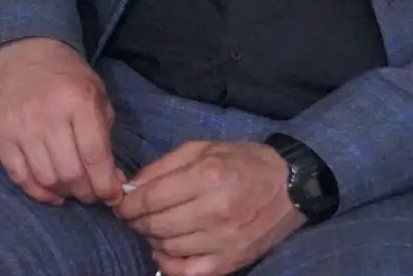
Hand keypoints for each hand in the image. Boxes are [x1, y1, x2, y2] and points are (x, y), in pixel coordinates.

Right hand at [0, 37, 123, 205]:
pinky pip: (18, 175)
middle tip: (92, 193)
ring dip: (64, 193)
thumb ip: (105, 139)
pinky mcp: (0, 133)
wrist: (26, 53)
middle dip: (86, 192)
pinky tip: (51, 191)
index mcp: (78, 102)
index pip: (94, 156)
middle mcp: (48, 115)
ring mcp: (20, 125)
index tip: (112, 196)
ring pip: (46, 178)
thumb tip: (113, 182)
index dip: (106, 185)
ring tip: (72, 189)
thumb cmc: (69, 78)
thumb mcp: (97, 97)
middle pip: (70, 173)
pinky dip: (37, 191)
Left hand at [113, 140, 304, 275]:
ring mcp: (226, 240)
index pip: (151, 198)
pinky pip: (190, 272)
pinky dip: (170, 265)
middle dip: (136, 221)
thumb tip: (131, 188)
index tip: (122, 203)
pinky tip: (165, 251)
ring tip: (153, 227)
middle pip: (156, 224)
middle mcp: (216, 211)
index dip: (128, 203)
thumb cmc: (243, 162)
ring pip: (169, 248)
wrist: (291, 186)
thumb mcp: (201, 149)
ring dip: (152, 239)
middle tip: (134, 215)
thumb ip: (162, 167)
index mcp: (208, 177)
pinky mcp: (233, 260)